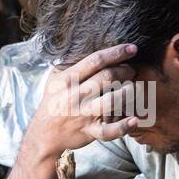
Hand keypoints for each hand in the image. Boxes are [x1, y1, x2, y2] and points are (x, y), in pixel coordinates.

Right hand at [23, 43, 141, 157]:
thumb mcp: (55, 79)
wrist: (44, 133)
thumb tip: (90, 45)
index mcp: (67, 79)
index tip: (132, 49)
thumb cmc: (53, 102)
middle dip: (125, 71)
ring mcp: (82, 114)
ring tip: (134, 88)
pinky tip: (135, 120)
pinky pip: (107, 131)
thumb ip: (71, 64)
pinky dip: (123, 127)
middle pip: (107, 77)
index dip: (116, 53)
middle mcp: (75, 95)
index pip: (95, 60)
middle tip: (132, 71)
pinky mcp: (88, 131)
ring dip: (127, 93)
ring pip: (110, 101)